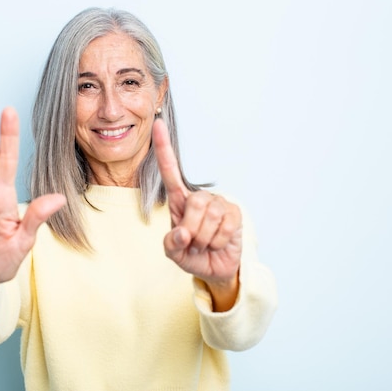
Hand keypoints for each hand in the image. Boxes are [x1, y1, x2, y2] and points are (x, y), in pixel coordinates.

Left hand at [153, 119, 241, 310]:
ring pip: (210, 216)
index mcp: (179, 201)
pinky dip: (218, 241)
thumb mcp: (174, 253)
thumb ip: (171, 244)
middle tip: (193, 244)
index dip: (163, 148)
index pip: (170, 171)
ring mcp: (218, 204)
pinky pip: (225, 226)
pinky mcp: (234, 213)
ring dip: (205, 239)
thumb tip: (183, 233)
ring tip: (204, 244)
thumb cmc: (192, 255)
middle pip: (194, 203)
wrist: (215, 268)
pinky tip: (218, 243)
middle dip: (192, 230)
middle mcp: (199, 197)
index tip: (157, 125)